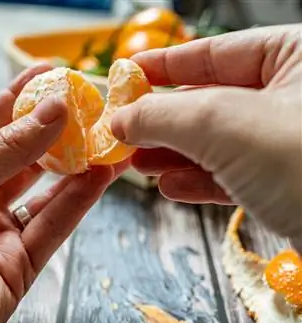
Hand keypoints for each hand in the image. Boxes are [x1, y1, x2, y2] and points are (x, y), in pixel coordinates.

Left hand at [0, 65, 126, 322]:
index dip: (22, 96)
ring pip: (47, 192)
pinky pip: (55, 227)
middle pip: (26, 157)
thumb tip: (52, 110)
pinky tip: (100, 175)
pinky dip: (79, 200)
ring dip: (78, 165)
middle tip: (91, 107)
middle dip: (58, 131)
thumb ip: (6, 149)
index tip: (53, 72)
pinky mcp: (19, 266)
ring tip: (107, 139)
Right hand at [111, 24, 301, 251]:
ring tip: (137, 162)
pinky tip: (171, 187)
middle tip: (124, 129)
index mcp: (297, 58)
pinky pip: (235, 174)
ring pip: (219, 142)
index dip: (165, 65)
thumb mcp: (224, 124)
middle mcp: (296, 98)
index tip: (128, 75)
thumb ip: (163, 114)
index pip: (216, 52)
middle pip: (211, 101)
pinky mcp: (290, 183)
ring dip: (174, 155)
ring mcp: (292, 143)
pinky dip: (199, 181)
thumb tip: (120, 117)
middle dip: (163, 120)